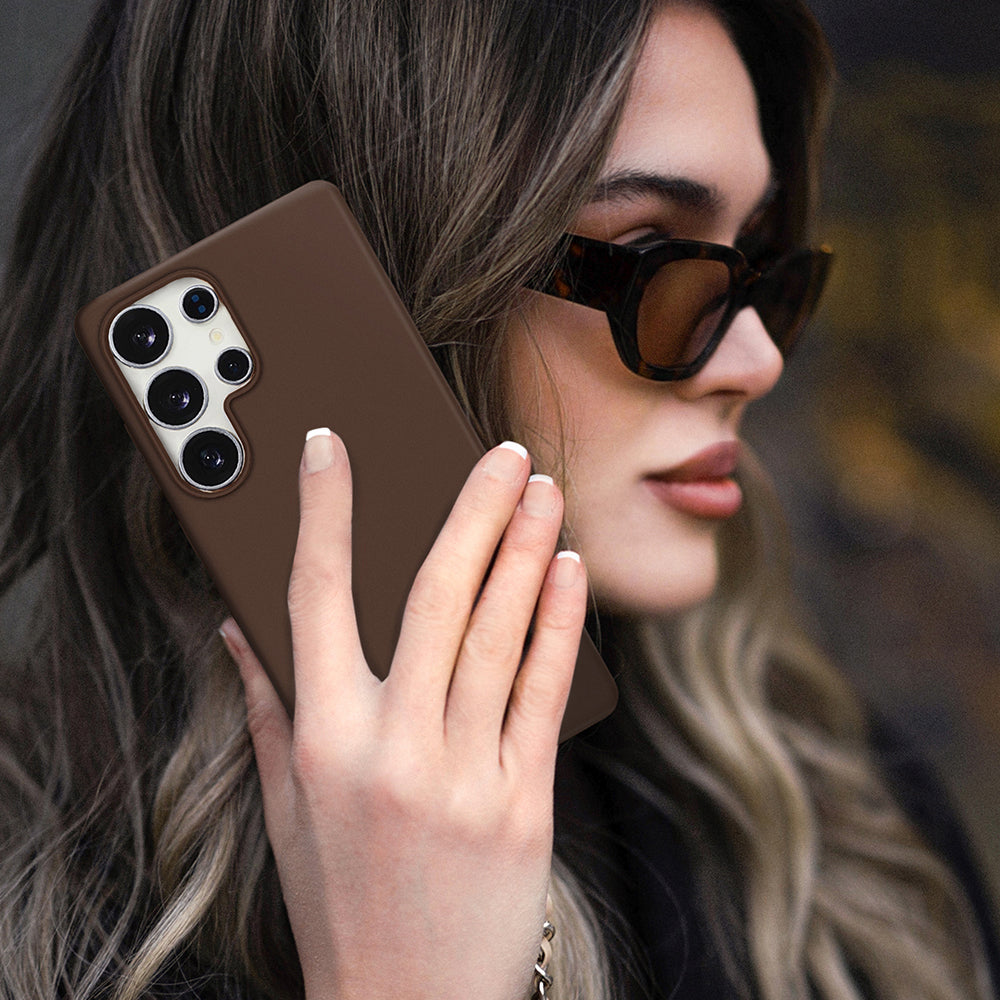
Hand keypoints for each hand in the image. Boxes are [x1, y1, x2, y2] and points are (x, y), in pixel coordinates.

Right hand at [220, 431, 585, 999]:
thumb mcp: (285, 807)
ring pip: (498, 633)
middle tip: (501, 452)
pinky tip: (567, 571)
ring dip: (525, 549)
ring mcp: (464, 775)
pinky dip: (558, 623)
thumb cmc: (341, 900)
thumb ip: (269, 707)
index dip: (320, 512)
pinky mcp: (524, 804)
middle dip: (472, 511)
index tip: (328, 445)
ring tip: (544, 490)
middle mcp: (393, 746)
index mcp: (323, 738)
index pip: (313, 597)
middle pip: (435, 597)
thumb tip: (241, 625)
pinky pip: (543, 693)